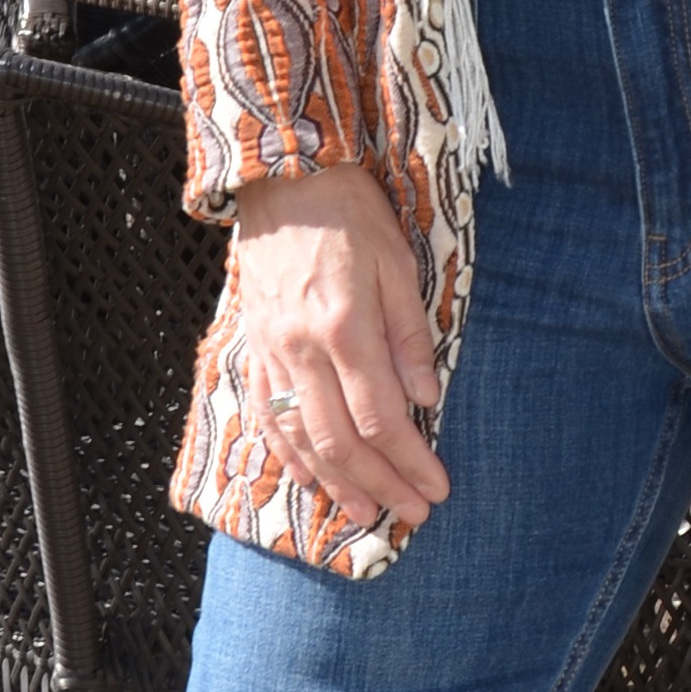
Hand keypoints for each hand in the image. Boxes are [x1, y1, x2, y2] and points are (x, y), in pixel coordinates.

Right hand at [227, 158, 450, 533]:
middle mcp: (302, 349)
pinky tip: (309, 481)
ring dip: (336, 484)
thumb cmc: (349, 212)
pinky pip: (266, 415)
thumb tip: (427, 397)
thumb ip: (409, 333)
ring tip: (368, 514)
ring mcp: (272, 351)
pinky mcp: (254, 346)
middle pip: (340, 441)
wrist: (283, 177)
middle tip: (413, 514)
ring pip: (300, 438)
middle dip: (381, 485)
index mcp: (344, 326)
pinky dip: (289, 456)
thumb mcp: (397, 261)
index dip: (410, 460)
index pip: (380, 417)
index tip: (437, 487)